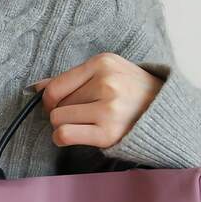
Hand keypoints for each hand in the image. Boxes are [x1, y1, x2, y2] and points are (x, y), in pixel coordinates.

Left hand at [31, 53, 163, 148]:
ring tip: (80, 124)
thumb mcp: (107, 71)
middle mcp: (106, 84)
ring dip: (62, 125)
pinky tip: (71, 136)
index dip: (48, 99)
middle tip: (77, 115)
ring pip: (58, 119)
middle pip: (56, 104)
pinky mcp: (108, 133)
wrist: (164, 111)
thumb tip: (36, 87)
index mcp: (103, 63)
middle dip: (60, 112)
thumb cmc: (130, 91)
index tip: (55, 105)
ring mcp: (108, 109)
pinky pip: (65, 135)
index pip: (55, 85)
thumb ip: (73, 77)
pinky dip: (61, 138)